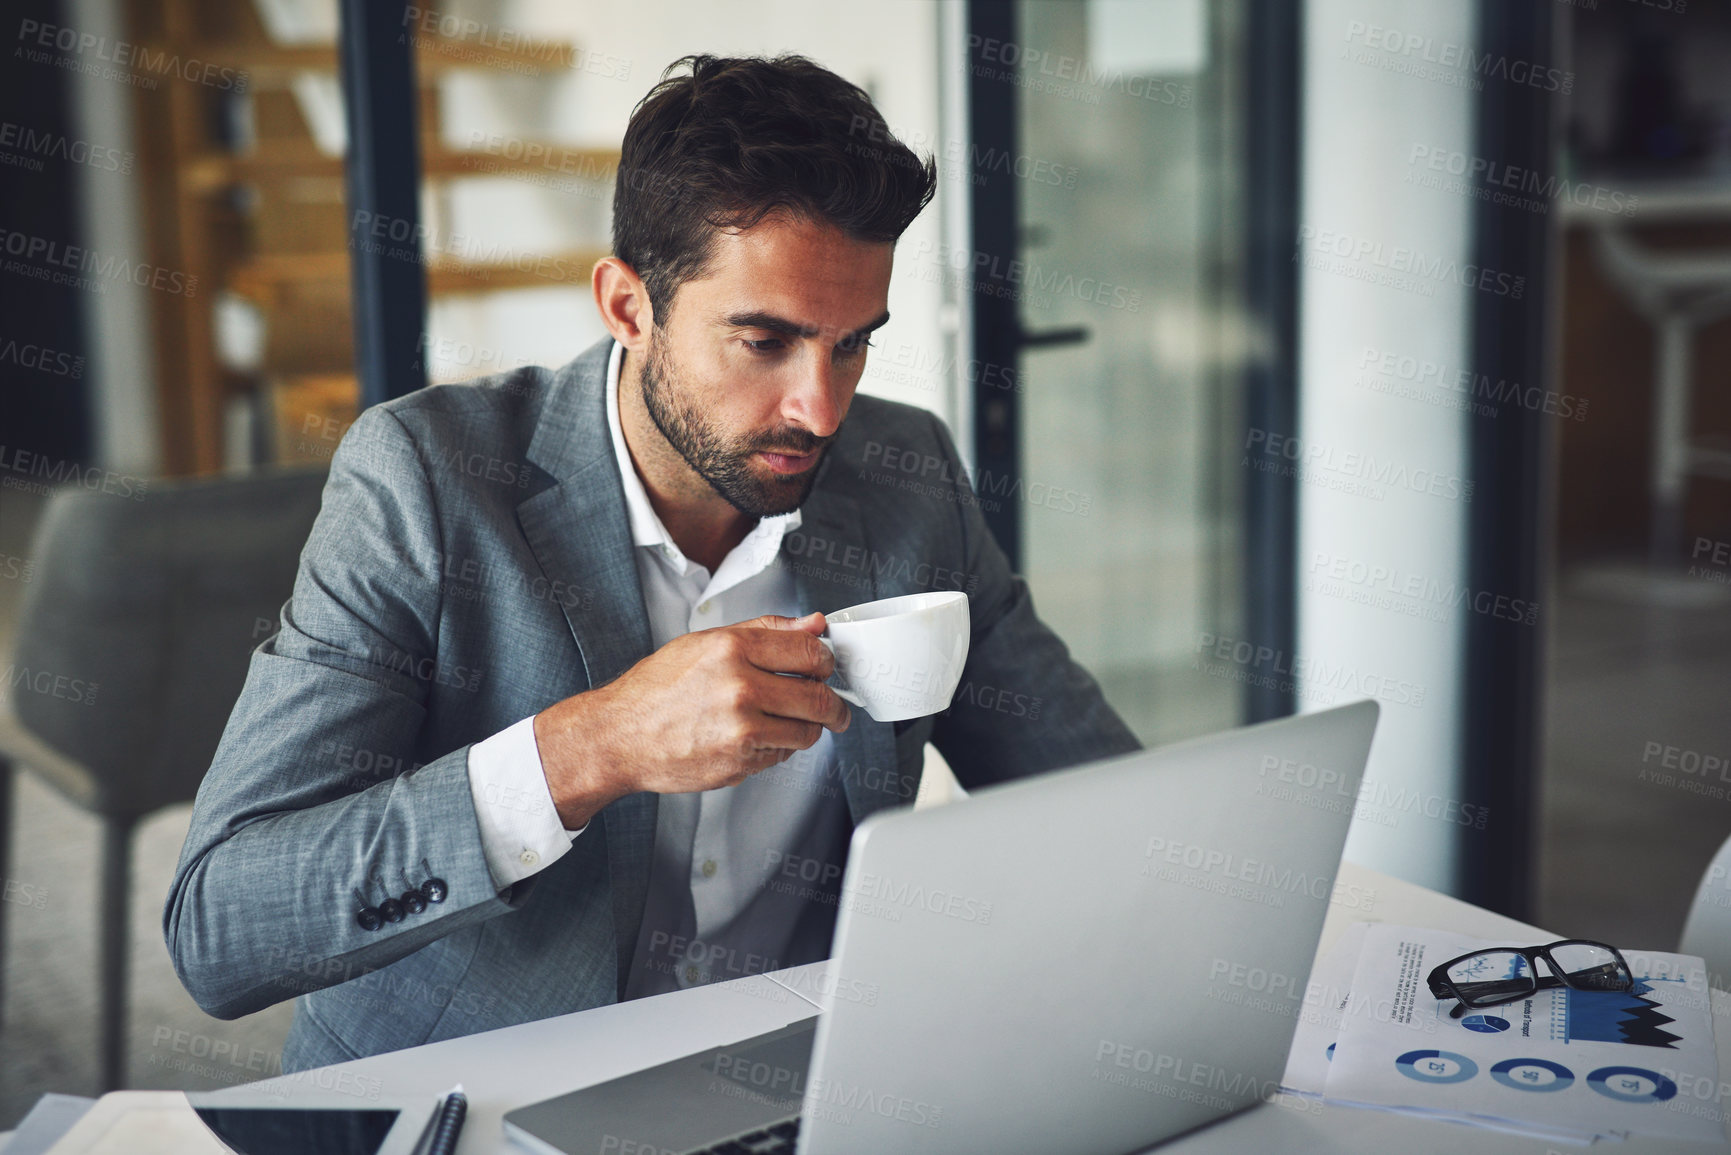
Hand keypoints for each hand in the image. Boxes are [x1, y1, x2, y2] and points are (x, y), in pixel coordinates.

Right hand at [533, 612, 850, 826]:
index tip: (826, 668)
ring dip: (809, 729)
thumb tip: (813, 624)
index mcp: (732, 649)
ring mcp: (740, 729)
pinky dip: (779, 748)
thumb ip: (765, 630)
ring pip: (807, 732)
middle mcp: (739, 687)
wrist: (619, 735)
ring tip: (790, 721)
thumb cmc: (657, 689)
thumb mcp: (706, 642)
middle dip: (833, 704)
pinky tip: (757, 736)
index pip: (810, 651)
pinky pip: (782, 755)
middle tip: (832, 706)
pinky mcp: (739, 762)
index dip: (827, 660)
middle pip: (818, 696)